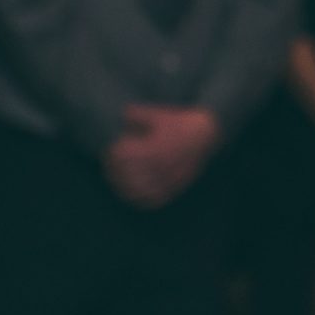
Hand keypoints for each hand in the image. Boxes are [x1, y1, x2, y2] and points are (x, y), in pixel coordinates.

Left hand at [103, 104, 220, 209]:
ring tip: (116, 181)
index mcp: (153, 148)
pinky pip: (154, 199)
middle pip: (128, 175)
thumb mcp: (158, 114)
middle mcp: (160, 166)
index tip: (109, 150)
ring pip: (139, 190)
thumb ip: (138, 114)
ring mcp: (168, 178)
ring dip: (124, 187)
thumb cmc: (179, 122)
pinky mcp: (175, 186)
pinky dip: (141, 200)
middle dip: (114, 171)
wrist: (205, 133)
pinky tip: (133, 195)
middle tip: (109, 166)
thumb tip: (121, 115)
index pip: (124, 158)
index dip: (112, 155)